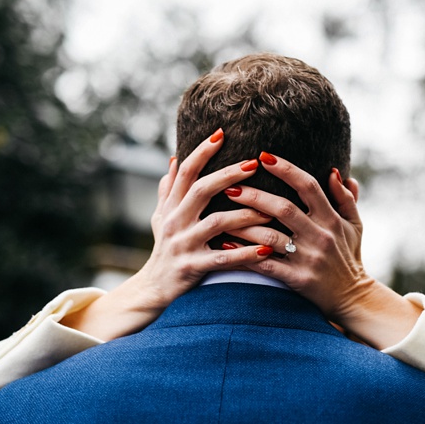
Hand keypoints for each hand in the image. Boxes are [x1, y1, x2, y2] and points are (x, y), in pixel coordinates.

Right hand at [61, 130, 276, 340]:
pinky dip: (246, 255)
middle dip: (228, 175)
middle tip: (254, 163)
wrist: (152, 290)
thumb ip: (169, 189)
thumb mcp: (161, 217)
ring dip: (245, 215)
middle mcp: (175, 222)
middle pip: (201, 190)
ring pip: (216, 223)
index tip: (222, 133)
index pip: (186, 172)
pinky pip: (223, 260)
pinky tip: (267, 250)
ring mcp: (183, 245)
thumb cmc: (164, 249)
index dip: (202, 152)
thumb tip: (175, 158)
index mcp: (172, 207)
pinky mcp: (193, 268)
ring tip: (271, 210)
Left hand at [223, 153, 421, 349]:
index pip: (308, 186)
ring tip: (219, 215)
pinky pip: (265, 265)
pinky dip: (244, 255)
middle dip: (254, 195)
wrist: (353, 298)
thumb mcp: (355, 226)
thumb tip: (334, 172)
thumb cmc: (350, 257)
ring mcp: (308, 259)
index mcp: (332, 219)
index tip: (262, 156)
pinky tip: (225, 245)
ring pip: (270, 237)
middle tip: (229, 185)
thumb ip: (346, 198)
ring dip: (242, 225)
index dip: (286, 169)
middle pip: (283, 209)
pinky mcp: (298, 280)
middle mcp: (321, 236)